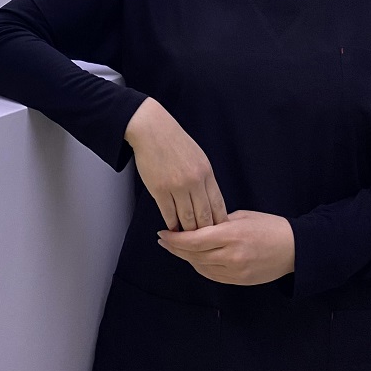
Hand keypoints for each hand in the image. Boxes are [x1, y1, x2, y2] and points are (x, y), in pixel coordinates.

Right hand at [125, 98, 227, 230]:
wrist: (152, 129)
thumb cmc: (174, 142)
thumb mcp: (198, 158)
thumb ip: (204, 179)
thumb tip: (208, 201)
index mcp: (207, 173)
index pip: (218, 206)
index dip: (219, 223)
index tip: (218, 232)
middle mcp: (195, 181)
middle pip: (205, 217)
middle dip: (204, 232)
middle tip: (202, 241)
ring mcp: (177, 186)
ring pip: (187, 219)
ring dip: (187, 231)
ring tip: (186, 237)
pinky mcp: (159, 189)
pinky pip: (169, 214)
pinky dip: (171, 224)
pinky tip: (171, 227)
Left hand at [157, 210, 295, 285]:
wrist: (294, 249)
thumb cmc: (270, 227)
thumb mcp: (242, 216)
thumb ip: (218, 221)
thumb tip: (197, 224)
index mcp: (231, 235)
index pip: (194, 240)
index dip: (175, 238)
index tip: (163, 233)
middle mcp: (231, 255)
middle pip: (193, 255)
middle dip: (175, 248)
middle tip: (164, 240)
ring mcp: (235, 270)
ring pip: (200, 266)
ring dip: (185, 257)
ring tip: (175, 248)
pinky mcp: (239, 280)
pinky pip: (212, 275)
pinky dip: (199, 266)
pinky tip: (193, 258)